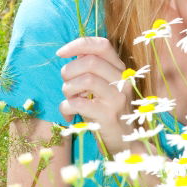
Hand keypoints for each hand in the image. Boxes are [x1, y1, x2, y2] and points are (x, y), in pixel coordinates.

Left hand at [56, 36, 133, 155]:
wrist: (125, 142)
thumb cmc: (108, 111)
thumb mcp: (104, 86)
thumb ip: (92, 69)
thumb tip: (74, 53)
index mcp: (120, 69)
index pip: (101, 45)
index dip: (79, 44)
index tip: (61, 53)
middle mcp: (122, 80)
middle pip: (90, 61)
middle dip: (69, 70)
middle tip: (66, 83)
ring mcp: (117, 98)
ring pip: (85, 80)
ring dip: (68, 89)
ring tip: (69, 98)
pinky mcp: (108, 116)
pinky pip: (78, 104)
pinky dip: (66, 107)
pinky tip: (69, 114)